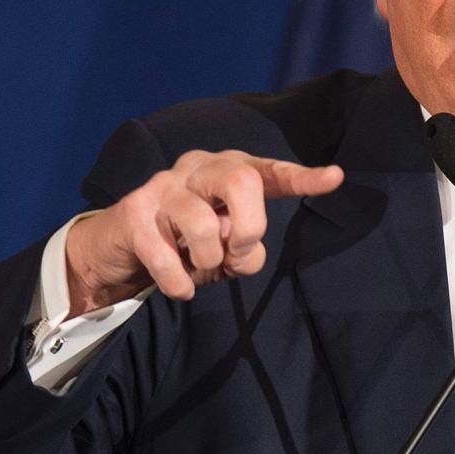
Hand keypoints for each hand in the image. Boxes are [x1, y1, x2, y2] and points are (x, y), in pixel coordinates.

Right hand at [65, 150, 342, 313]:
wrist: (119, 249)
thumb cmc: (187, 244)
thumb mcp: (226, 250)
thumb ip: (245, 248)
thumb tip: (242, 250)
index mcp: (229, 170)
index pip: (271, 172)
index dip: (303, 177)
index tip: (335, 177)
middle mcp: (198, 168)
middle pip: (241, 182)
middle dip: (249, 227)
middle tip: (235, 251)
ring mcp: (163, 186)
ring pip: (203, 224)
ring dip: (208, 260)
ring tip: (198, 265)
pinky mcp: (133, 213)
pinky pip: (168, 258)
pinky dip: (180, 283)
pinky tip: (180, 286)